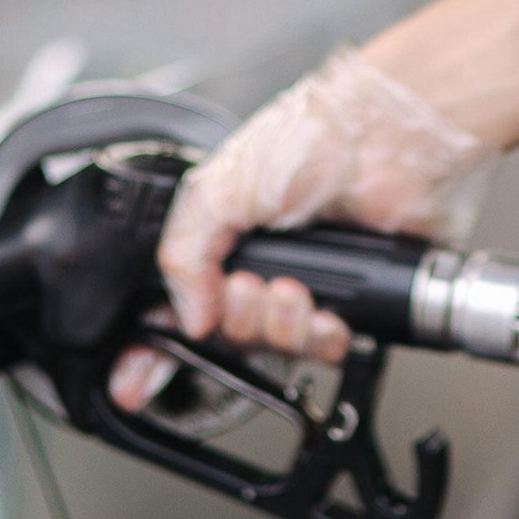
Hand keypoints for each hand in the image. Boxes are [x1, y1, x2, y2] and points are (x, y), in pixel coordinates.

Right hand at [108, 49, 496, 408]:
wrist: (386, 142)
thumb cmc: (310, 136)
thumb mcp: (218, 186)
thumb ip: (183, 253)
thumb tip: (189, 317)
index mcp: (217, 238)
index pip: (171, 307)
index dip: (148, 352)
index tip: (132, 382)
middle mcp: (256, 264)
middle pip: (225, 336)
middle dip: (234, 320)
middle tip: (247, 287)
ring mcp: (302, 286)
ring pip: (272, 348)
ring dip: (279, 325)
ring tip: (292, 290)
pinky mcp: (349, 301)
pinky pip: (323, 349)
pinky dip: (321, 337)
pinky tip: (325, 311)